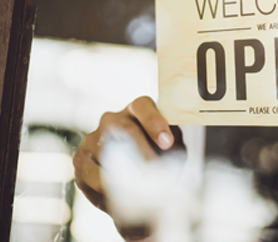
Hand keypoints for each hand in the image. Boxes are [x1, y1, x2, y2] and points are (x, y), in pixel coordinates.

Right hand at [73, 96, 177, 212]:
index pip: (143, 106)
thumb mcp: (173, 148)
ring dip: (126, 174)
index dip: (155, 122)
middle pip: (126, 130)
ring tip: (142, 188)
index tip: (167, 143)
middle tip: (156, 172)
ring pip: (108, 154)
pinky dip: (109, 188)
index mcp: (136, 109)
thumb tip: (167, 148)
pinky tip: (122, 195)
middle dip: (143, 153)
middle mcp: (112, 119)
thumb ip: (173, 143)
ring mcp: (92, 137)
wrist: (137, 184)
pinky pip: (92, 174)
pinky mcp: (80, 159)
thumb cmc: (158, 158)